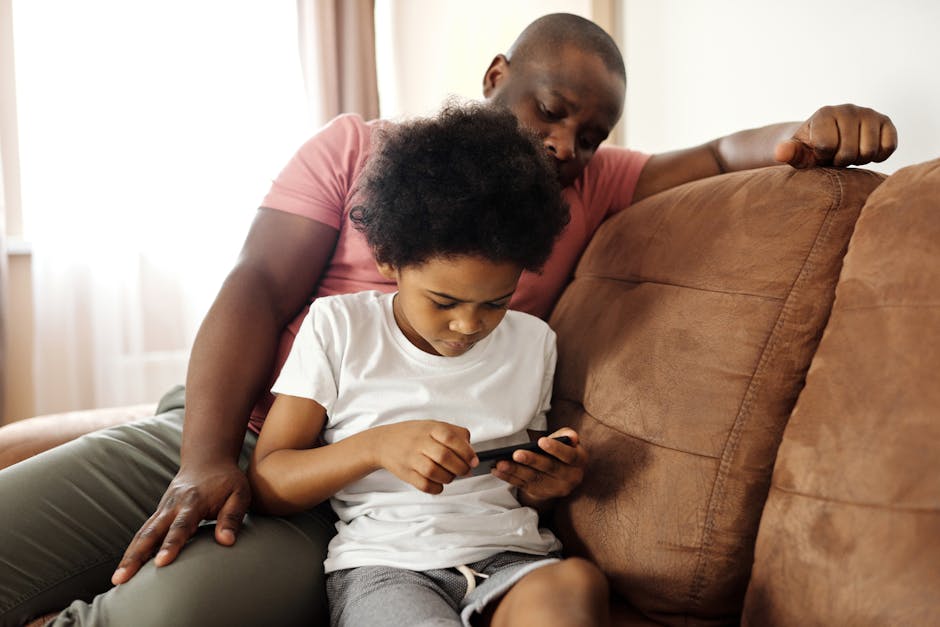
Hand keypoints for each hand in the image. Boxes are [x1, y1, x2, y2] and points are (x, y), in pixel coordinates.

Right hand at [111, 461, 249, 584]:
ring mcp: (163, 509)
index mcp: (193, 501)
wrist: (207, 461)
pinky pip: (144, 533)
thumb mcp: (239, 494)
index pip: (181, 526)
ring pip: (142, 534)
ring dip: (129, 556)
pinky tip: (125, 569)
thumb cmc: (227, 480)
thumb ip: (232, 517)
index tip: (161, 562)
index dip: (171, 544)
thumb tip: (226, 541)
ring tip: (117, 580)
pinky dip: (133, 550)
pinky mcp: (159, 514)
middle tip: (122, 577)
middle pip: (151, 532)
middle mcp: (173, 506)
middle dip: (136, 556)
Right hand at [372, 420, 477, 493]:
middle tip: (465, 471)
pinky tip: (439, 484)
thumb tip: (471, 452)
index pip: (451, 438)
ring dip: (448, 478)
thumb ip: (455, 434)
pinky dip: (436, 487)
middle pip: (444, 457)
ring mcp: (411, 458)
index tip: (474, 461)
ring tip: (451, 476)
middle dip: (460, 468)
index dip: (466, 451)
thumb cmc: (414, 435)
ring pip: (434, 472)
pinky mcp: (406, 473)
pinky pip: (423, 485)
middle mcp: (420, 442)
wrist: (384, 442)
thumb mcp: (433, 426)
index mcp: (430, 428)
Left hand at [492, 427, 586, 505]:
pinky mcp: (539, 493)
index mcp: (579, 462)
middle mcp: (570, 478)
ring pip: (533, 478)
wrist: (560, 474)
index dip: (556, 449)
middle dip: (531, 461)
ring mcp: (554, 488)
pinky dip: (509, 477)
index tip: (541, 441)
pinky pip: (522, 485)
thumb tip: (571, 437)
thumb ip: (567, 435)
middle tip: (516, 454)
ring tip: (500, 463)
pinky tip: (497, 470)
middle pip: (549, 468)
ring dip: (515, 470)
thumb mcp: (567, 442)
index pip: (569, 456)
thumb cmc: (562, 451)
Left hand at [775, 104, 896, 168]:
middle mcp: (848, 108)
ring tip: (848, 153)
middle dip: (841, 161)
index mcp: (824, 113)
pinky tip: (865, 152)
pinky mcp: (886, 122)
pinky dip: (878, 156)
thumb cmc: (811, 150)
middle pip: (849, 152)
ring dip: (858, 160)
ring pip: (869, 151)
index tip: (819, 152)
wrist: (828, 142)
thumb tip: (780, 152)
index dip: (823, 156)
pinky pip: (888, 147)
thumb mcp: (798, 154)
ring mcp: (869, 113)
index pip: (826, 146)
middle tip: (835, 156)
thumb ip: (790, 153)